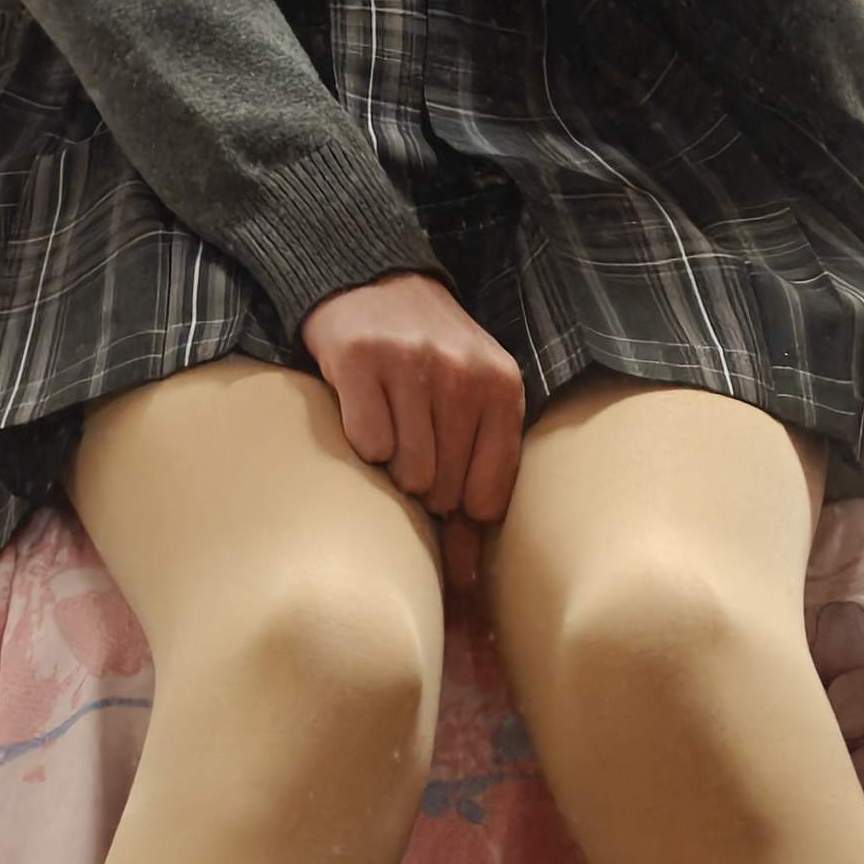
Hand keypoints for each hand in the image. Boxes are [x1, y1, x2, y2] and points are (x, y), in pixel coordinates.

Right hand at [300, 272, 526, 593]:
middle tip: (411, 445)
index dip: (459, 509)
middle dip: (423, 488)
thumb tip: (467, 582)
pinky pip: (366, 445)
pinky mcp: (360, 360)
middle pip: (444, 493)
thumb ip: (478, 480)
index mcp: (503, 386)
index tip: (443, 488)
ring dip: (391, 466)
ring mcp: (412, 363)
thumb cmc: (428, 359)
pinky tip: (365, 411)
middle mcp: (463, 372)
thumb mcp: (471, 404)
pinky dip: (361, 442)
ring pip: (407, 474)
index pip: (487, 499)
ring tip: (391, 427)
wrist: (370, 281)